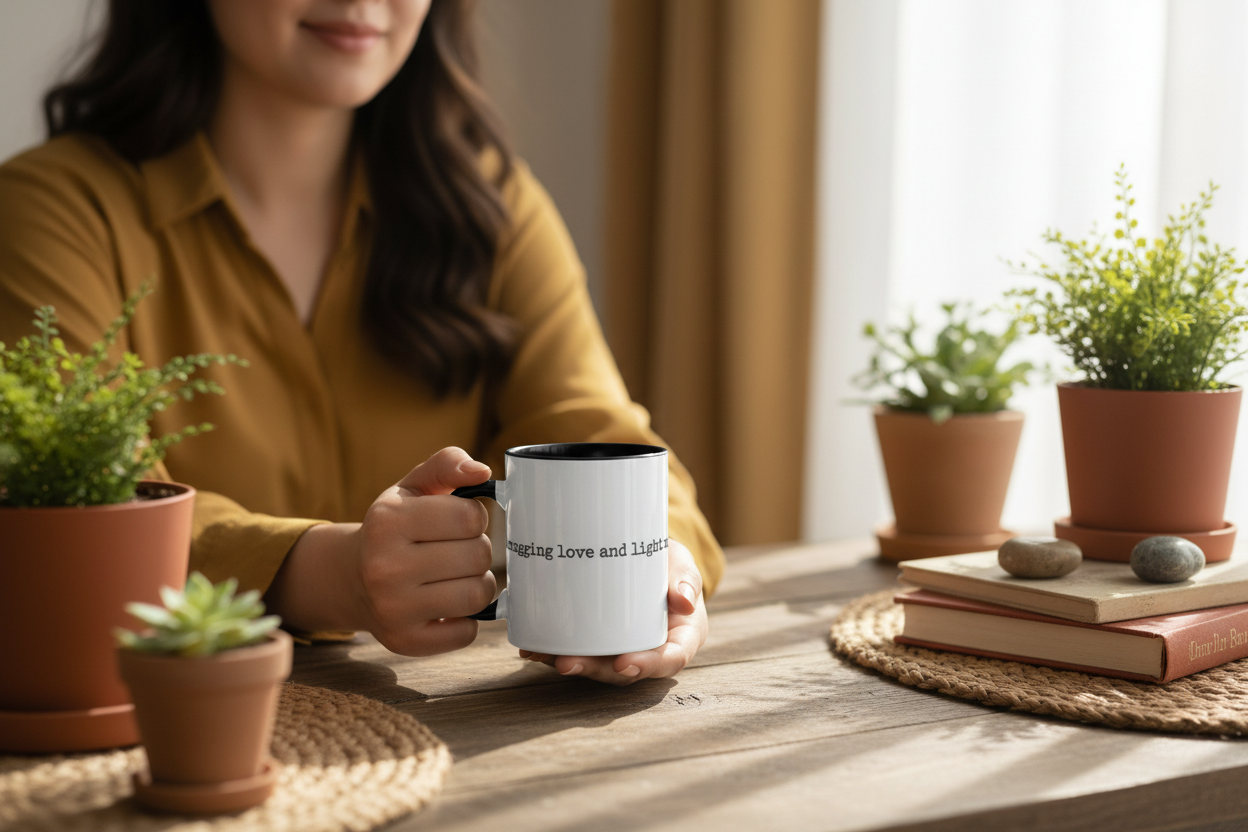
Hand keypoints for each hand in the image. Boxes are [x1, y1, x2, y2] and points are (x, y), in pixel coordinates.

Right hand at [265, 447, 495, 655]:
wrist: (351, 578)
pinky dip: (466, 620)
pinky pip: (467, 633)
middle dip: (476, 550)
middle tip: (457, 551)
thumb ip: (448, 464)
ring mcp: (393, 608)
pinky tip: (446, 606)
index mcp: (388, 521)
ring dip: (478, 584)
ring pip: (477, 595)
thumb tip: (483, 471)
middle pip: (478, 556)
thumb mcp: (413, 487)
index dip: (473, 518)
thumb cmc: (395, 528)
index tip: (458, 522)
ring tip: (457, 577)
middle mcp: (384, 566)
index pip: (470, 517)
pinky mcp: (404, 642)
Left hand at [518, 539, 707, 684]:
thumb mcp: (684, 566)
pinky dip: (555, 652)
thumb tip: (684, 600)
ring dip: (569, 664)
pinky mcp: (600, 644)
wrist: (651, 561)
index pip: (668, 661)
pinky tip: (532, 647)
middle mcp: (650, 652)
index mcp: (679, 640)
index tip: (623, 664)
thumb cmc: (671, 568)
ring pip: (597, 666)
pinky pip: (580, 652)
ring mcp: (623, 650)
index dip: (645, 667)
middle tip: (566, 662)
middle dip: (593, 670)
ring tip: (541, 654)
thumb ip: (686, 579)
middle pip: (624, 671)